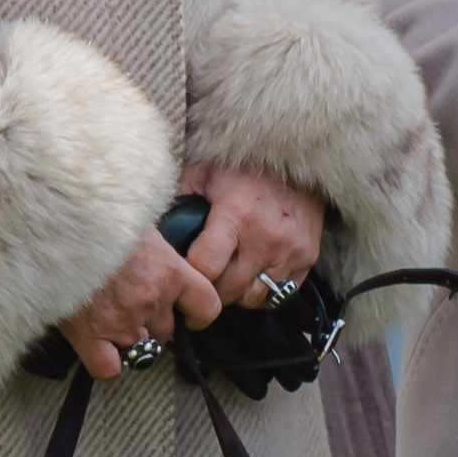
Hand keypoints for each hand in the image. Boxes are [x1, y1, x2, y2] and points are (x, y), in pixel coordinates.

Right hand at [64, 221, 219, 381]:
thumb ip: (155, 248)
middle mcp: (151, 301)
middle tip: (128, 305)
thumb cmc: (97, 216)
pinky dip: (106, 364)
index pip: (207, 307)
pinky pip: (108, 368)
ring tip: (108, 318)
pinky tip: (99, 348)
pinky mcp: (89, 335)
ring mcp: (121, 321)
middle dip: (151, 322)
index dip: (198, 315)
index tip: (189, 315)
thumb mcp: (140, 223)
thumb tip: (158, 252)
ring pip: (140, 349)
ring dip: (128, 338)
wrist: (55, 226)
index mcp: (170, 272)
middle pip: (165, 331)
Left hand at [176, 161, 327, 315]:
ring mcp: (290, 250)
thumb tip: (149, 226)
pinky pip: (282, 293)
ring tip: (229, 278)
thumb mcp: (202, 173)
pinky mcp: (307, 257)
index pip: (205, 269)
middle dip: (211, 290)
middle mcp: (266, 238)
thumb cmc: (243, 166)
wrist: (297, 159)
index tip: (184, 272)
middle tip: (203, 280)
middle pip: (229, 290)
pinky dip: (264, 291)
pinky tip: (253, 276)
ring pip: (255, 297)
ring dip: (238, 293)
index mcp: (236, 216)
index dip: (190, 275)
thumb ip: (178, 200)